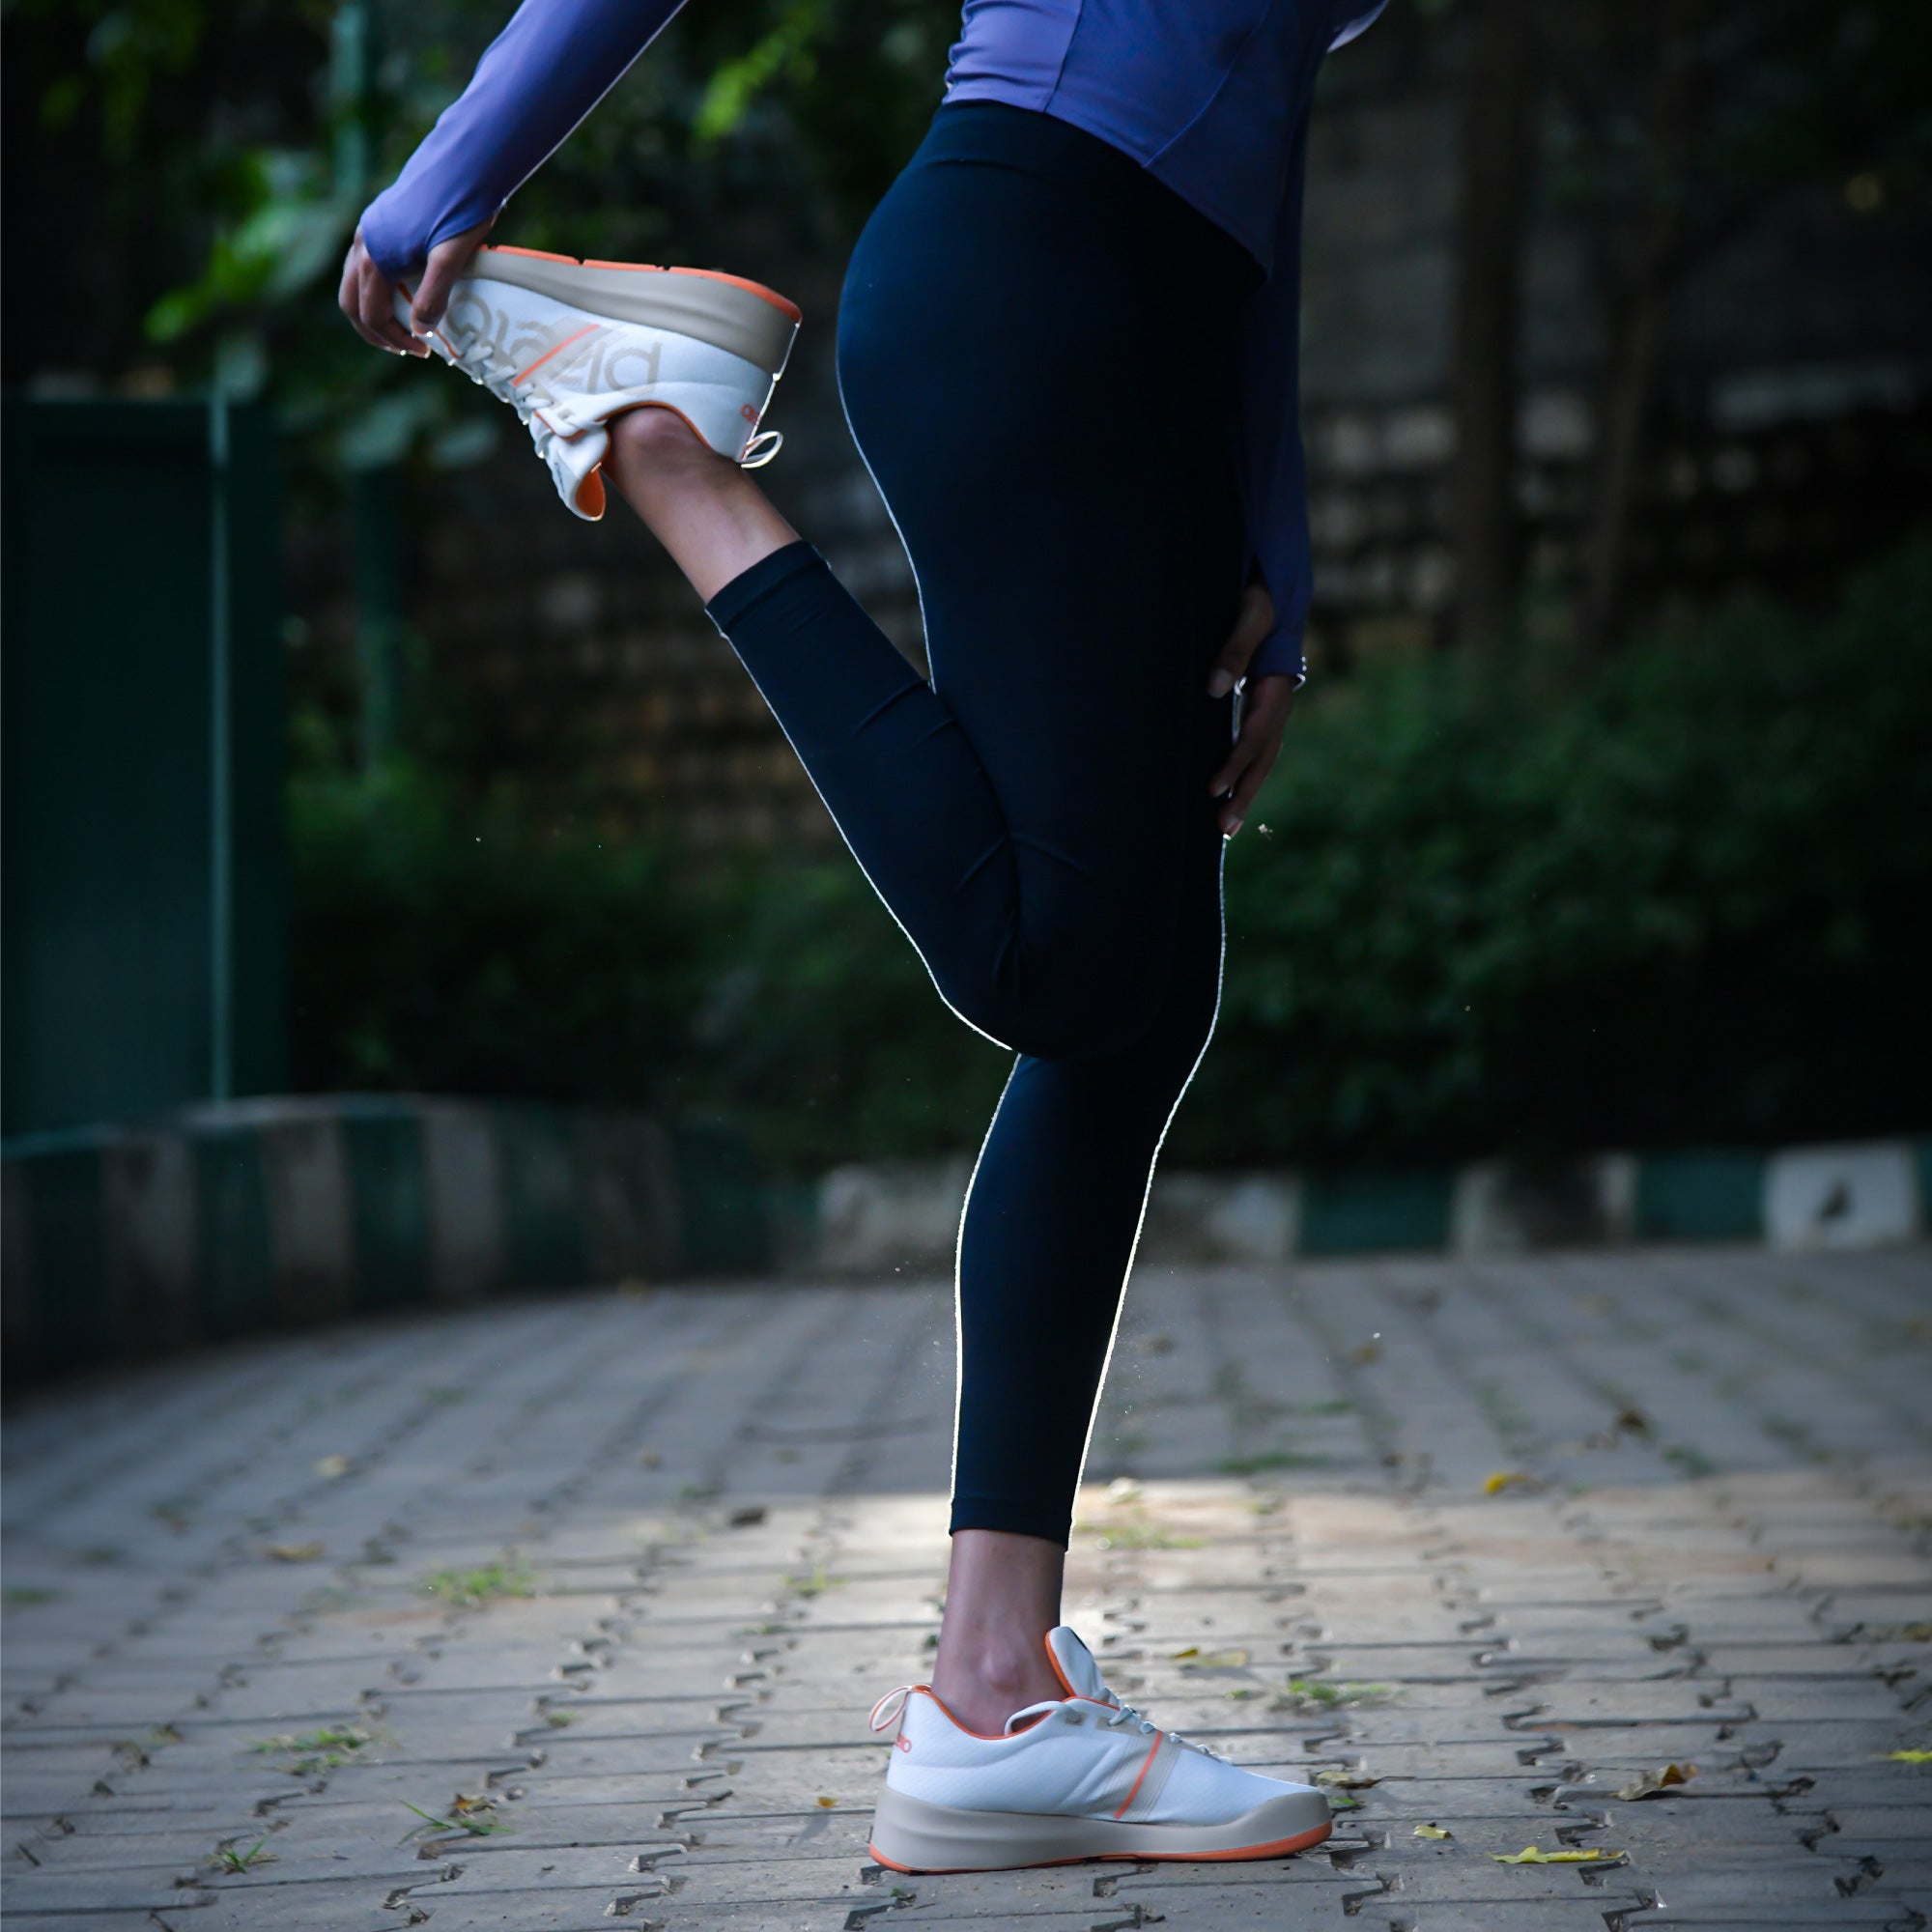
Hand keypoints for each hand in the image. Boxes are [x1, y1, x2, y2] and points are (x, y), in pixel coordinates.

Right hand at [337, 215, 493, 356]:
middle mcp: (363, 242)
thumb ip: (433, 295)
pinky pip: (365, 263)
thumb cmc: (461, 208)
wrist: (463, 161)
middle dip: (375, 330)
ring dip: (373, 309)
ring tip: (402, 326)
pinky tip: (403, 292)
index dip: (395, 338)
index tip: (425, 350)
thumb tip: (419, 330)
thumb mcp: (451, 257)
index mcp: (375, 256)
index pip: (371, 313)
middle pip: (352, 301)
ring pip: (354, 281)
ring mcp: (368, 229)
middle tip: (406, 348)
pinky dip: (377, 287)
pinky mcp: (379, 220)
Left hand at [1205, 579, 1297, 837]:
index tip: (1211, 788)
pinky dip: (1243, 774)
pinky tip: (1228, 794)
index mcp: (1277, 685)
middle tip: (1223, 828)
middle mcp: (1279, 703)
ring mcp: (1273, 708)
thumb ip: (1234, 647)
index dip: (1234, 763)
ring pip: (1262, 758)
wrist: (1276, 585)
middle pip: (1264, 757)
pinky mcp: (1261, 707)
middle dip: (1244, 793)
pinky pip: (1255, 748)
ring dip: (1245, 791)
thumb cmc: (1260, 594)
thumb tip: (1214, 688)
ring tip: (1226, 826)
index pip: (1255, 734)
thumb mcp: (1250, 611)